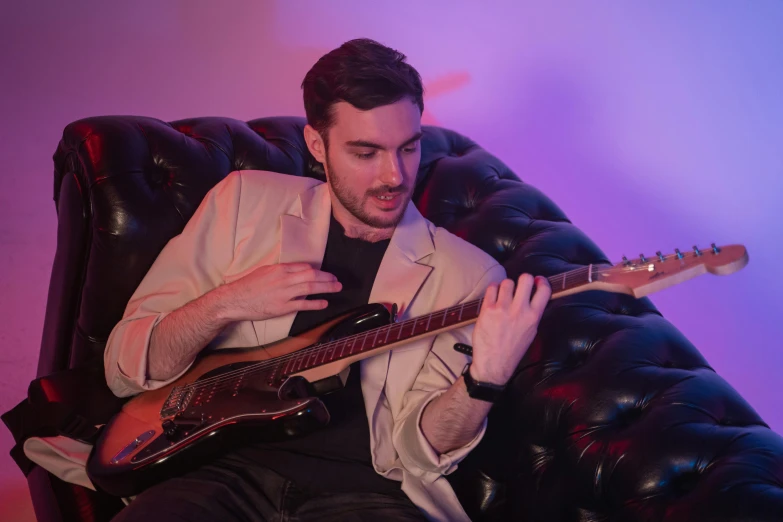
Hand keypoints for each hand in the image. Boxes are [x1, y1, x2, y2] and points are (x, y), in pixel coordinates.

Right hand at [216, 262, 341, 321]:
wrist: (235, 300)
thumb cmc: (248, 285)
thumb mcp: (264, 271)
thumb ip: (280, 271)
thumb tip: (295, 271)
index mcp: (280, 269)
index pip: (304, 267)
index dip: (318, 270)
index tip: (325, 273)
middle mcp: (284, 279)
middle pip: (311, 275)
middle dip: (326, 277)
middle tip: (337, 280)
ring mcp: (284, 294)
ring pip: (310, 288)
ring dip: (326, 288)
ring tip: (336, 288)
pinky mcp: (282, 307)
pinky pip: (303, 305)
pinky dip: (315, 303)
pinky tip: (324, 303)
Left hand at [470, 274, 550, 384]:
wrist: (494, 364)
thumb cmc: (513, 349)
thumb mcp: (531, 332)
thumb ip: (533, 313)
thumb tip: (535, 294)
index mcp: (533, 317)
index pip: (544, 289)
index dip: (541, 281)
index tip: (537, 280)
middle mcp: (519, 311)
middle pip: (525, 278)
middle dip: (523, 279)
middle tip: (519, 286)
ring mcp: (503, 309)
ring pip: (507, 282)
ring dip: (506, 286)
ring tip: (504, 295)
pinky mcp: (488, 310)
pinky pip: (492, 288)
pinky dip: (493, 290)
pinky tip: (494, 297)